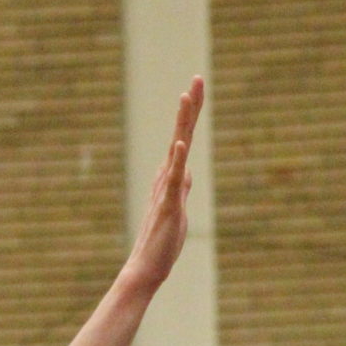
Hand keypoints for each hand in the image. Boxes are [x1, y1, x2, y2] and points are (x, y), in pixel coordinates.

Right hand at [126, 78, 202, 290]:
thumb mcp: (178, 207)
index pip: (184, 136)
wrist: (147, 267)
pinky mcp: (167, 204)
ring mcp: (166, 188)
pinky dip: (176, 161)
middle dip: (191, 106)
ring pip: (176, 149)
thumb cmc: (162, 241)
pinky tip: (180, 144)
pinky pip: (173, 179)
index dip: (191, 113)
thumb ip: (182, 187)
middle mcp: (167, 175)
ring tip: (186, 96)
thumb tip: (188, 171)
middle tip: (198, 77)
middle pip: (181, 134)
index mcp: (171, 175)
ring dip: (182, 122)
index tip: (197, 86)